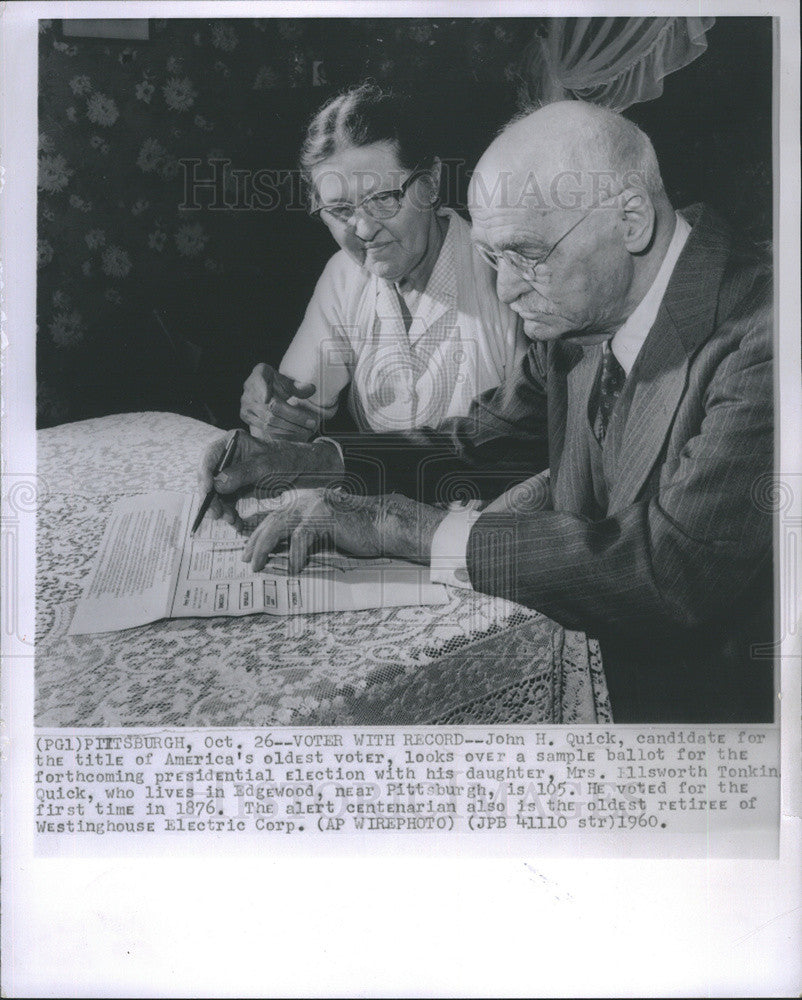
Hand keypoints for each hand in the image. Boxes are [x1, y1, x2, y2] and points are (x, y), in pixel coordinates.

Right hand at [198, 430, 343, 525]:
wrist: (304, 470)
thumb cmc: (288, 461)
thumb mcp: (266, 466)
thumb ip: (241, 474)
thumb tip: (217, 483)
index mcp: (233, 442)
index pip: (210, 457)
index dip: (204, 475)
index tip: (206, 493)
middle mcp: (228, 457)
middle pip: (210, 478)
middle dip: (212, 498)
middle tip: (217, 515)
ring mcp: (232, 472)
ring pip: (217, 493)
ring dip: (221, 509)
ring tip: (232, 520)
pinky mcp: (238, 487)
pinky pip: (228, 501)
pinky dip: (230, 512)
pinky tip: (236, 523)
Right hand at [240, 363, 319, 440]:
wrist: (260, 388)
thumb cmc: (274, 383)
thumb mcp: (285, 380)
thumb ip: (297, 386)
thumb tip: (311, 389)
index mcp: (258, 374)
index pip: (259, 381)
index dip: (262, 390)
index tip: (268, 398)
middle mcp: (249, 391)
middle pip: (271, 408)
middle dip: (294, 417)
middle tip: (311, 423)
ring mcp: (246, 406)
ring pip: (268, 421)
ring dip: (290, 428)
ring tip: (306, 430)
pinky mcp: (247, 418)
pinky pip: (265, 429)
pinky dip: (281, 433)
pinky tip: (295, 434)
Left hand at [242, 488, 448, 573]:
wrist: (384, 525)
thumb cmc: (359, 532)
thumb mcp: (326, 532)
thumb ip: (306, 536)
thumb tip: (282, 553)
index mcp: (307, 500)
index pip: (276, 515)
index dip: (259, 532)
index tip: (249, 549)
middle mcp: (308, 499)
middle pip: (273, 520)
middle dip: (256, 541)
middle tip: (247, 560)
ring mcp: (316, 505)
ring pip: (280, 527)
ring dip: (266, 548)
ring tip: (259, 565)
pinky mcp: (325, 516)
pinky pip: (301, 538)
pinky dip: (296, 555)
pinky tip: (295, 568)